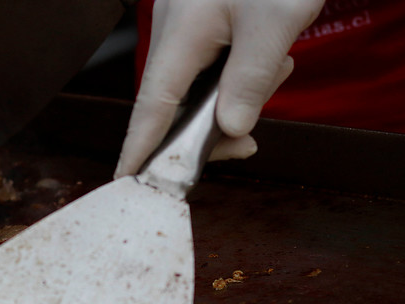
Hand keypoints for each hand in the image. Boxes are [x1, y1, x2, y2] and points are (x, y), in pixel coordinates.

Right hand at [115, 0, 323, 177]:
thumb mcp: (273, 23)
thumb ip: (251, 79)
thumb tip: (232, 129)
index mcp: (181, 34)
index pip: (152, 107)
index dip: (140, 148)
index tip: (127, 180)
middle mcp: (174, 33)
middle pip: (174, 105)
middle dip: (209, 130)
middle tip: (246, 145)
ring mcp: (186, 27)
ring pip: (196, 88)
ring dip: (236, 97)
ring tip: (278, 68)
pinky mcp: (203, 22)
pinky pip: (210, 67)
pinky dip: (239, 77)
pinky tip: (271, 59)